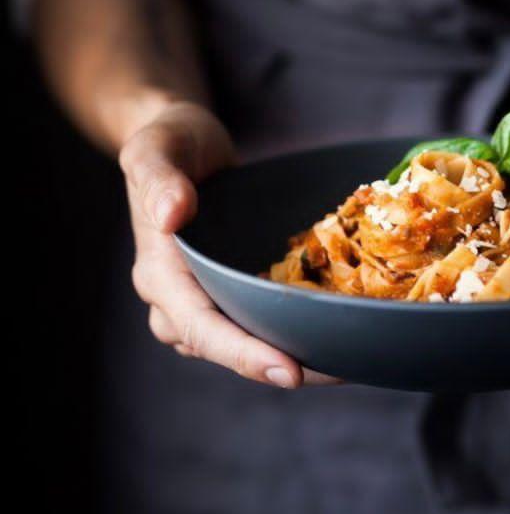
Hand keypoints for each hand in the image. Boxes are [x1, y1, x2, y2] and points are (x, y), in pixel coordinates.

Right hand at [120, 100, 331, 387]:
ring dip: (293, 357)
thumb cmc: (172, 141)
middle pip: (227, 349)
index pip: (199, 327)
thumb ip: (159, 176)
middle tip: (337, 373)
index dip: (242, 353)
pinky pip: (261, 322)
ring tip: (347, 363)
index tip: (289, 372)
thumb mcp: (158, 145)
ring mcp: (206, 300)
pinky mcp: (232, 293)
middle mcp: (178, 299)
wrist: (184, 144)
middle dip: (278, 367)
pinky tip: (341, 332)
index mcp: (159, 273)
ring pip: (245, 344)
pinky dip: (296, 330)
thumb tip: (169, 213)